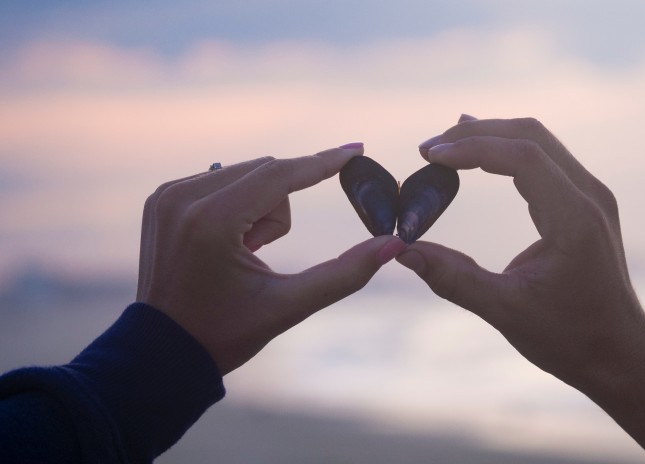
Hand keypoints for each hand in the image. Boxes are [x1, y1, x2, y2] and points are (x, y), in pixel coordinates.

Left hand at [137, 146, 406, 374]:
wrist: (163, 351)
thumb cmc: (225, 333)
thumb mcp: (289, 306)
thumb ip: (345, 274)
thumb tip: (393, 245)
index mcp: (211, 222)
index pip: (279, 174)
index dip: (323, 162)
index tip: (357, 149)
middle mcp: (183, 197)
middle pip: (266, 172)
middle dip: (279, 211)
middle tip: (258, 254)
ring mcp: (167, 195)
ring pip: (246, 174)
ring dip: (258, 208)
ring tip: (240, 254)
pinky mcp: (161, 198)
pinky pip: (221, 180)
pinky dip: (236, 206)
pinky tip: (223, 245)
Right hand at [398, 116, 644, 386]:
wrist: (618, 352)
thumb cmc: (569, 337)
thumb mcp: (505, 311)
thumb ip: (453, 278)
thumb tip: (402, 251)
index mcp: (575, 219)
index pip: (523, 156)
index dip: (472, 147)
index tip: (429, 155)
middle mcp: (589, 197)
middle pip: (531, 136)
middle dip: (476, 133)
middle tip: (428, 148)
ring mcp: (592, 196)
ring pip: (539, 142)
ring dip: (491, 138)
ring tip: (445, 145)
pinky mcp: (585, 203)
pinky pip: (545, 160)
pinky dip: (508, 152)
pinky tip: (480, 155)